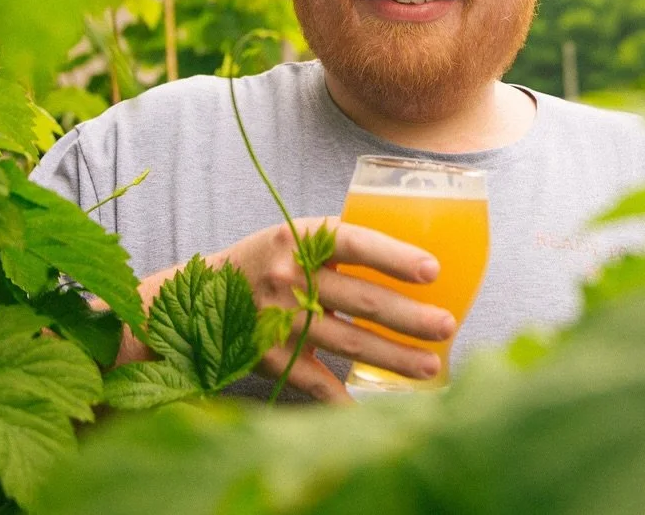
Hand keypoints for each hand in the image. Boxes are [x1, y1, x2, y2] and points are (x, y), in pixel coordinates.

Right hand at [126, 218, 450, 402]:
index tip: (433, 271)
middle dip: (409, 317)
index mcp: (300, 237)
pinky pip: (314, 380)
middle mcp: (289, 277)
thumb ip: (340, 244)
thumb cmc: (267, 260)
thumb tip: (414, 257)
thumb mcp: (295, 237)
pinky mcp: (268, 355)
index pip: (355, 242)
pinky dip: (343, 398)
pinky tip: (374, 408)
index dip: (394, 256)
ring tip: (431, 367)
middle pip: (360, 300)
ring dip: (392, 358)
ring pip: (346, 342)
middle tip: (448, 326)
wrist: (196, 295)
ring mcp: (277, 319)